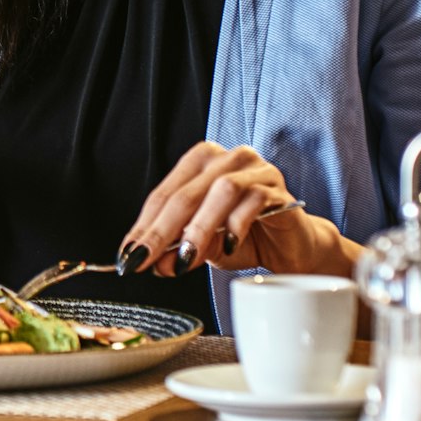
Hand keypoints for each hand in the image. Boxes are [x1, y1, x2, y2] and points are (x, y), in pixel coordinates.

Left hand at [122, 141, 354, 277]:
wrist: (293, 248)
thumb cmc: (246, 239)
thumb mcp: (204, 246)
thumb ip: (179, 249)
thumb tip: (152, 262)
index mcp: (201, 162)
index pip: (164, 195)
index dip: (143, 227)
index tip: (128, 256)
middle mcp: (227, 158)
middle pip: (185, 193)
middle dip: (161, 231)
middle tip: (146, 259)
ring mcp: (255, 169)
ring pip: (219, 191)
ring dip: (198, 227)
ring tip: (185, 257)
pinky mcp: (278, 188)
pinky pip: (253, 201)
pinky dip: (236, 225)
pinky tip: (228, 246)